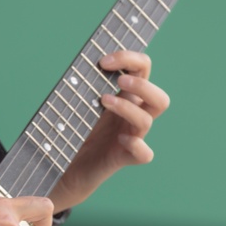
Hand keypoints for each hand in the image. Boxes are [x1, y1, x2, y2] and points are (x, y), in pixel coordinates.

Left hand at [49, 50, 169, 210]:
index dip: (130, 58)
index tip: (103, 60)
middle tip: (118, 81)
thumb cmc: (73, 130)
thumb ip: (84, 82)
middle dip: (143, 85)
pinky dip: (137, 145)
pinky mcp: (123, 158)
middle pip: (160, 99)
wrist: (66, 166)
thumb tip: (83, 61)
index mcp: (125, 97)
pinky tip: (120, 139)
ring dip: (127, 107)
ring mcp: (131, 137)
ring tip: (103, 100)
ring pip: (147, 120)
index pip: (143, 70)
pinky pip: (145, 154)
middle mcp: (132, 117)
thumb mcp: (77, 100)